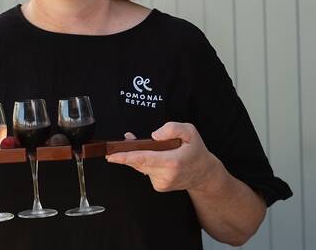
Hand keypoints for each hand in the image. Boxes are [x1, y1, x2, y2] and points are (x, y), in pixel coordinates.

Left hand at [105, 122, 222, 192]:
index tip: (112, 156)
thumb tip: (154, 135)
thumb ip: (172, 128)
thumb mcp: (190, 131)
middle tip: (117, 146)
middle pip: (138, 162)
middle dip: (126, 153)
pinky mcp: (159, 187)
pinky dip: (145, 163)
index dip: (126, 157)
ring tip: (144, 147)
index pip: (144, 159)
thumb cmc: (195, 150)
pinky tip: (154, 158)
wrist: (204, 174)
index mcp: (173, 161)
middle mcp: (166, 175)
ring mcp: (162, 183)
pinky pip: (146, 171)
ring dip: (137, 156)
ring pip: (141, 166)